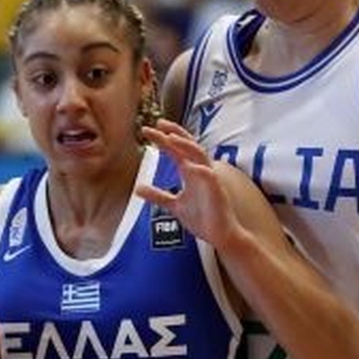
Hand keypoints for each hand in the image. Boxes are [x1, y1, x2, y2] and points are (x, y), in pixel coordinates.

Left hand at [135, 119, 248, 247]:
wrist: (219, 236)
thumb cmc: (201, 218)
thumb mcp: (174, 205)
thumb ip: (158, 195)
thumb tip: (138, 188)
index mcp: (190, 172)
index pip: (176, 150)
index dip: (163, 138)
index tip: (149, 129)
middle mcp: (200, 172)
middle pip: (188, 145)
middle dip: (175, 133)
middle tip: (159, 123)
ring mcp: (210, 180)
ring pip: (200, 155)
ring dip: (186, 145)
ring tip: (171, 138)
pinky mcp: (218, 192)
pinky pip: (211, 178)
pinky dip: (202, 171)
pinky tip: (191, 167)